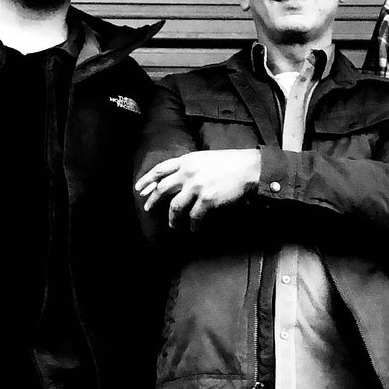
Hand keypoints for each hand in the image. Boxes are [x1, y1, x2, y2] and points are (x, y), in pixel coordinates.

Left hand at [136, 150, 261, 225]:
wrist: (249, 169)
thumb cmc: (230, 163)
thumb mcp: (205, 158)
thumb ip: (190, 166)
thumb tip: (178, 179)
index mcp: (187, 160)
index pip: (160, 169)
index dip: (147, 180)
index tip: (139, 189)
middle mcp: (188, 172)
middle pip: (163, 188)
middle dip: (153, 200)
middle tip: (148, 208)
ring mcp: (197, 187)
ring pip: (175, 206)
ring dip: (172, 218)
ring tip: (172, 225)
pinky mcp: (207, 199)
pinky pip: (194, 216)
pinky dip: (192, 225)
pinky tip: (193, 229)